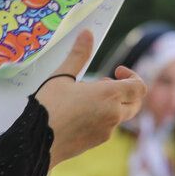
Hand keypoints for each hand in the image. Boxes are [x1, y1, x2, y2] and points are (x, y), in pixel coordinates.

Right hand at [35, 30, 146, 169]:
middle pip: (135, 102)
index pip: (139, 87)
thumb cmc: (48, 107)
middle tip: (103, 84)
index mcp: (110, 95)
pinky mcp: (98, 142)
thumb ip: (79, 55)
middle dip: (125, 91)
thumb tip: (87, 32)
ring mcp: (107, 130)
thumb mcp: (62, 77)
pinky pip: (107, 127)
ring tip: (85, 97)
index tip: (116, 72)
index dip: (133, 76)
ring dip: (111, 104)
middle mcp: (114, 114)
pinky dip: (101, 117)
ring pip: (120, 115)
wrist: (35, 143)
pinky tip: (78, 114)